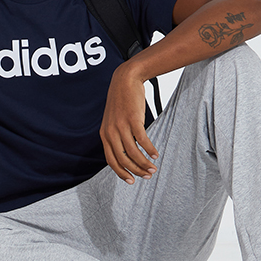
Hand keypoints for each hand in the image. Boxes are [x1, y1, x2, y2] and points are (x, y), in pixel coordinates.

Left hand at [100, 63, 158, 183]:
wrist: (125, 80)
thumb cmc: (121, 101)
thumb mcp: (113, 120)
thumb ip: (116, 136)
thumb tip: (126, 152)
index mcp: (104, 135)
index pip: (111, 160)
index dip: (121, 173)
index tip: (131, 181)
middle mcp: (110, 133)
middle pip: (123, 159)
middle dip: (135, 171)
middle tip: (147, 176)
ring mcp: (121, 126)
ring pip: (133, 152)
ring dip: (144, 163)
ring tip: (153, 168)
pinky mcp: (133, 120)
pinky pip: (142, 140)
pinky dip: (149, 149)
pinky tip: (155, 154)